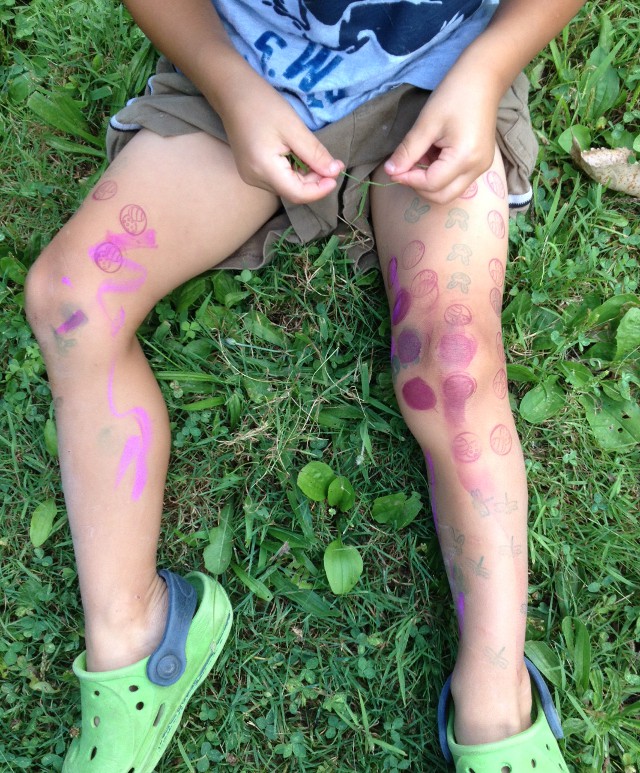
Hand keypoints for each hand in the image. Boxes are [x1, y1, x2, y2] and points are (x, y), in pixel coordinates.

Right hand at [213, 71, 343, 204]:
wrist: (232, 92)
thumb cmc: (262, 104)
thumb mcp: (294, 128)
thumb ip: (315, 154)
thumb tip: (334, 172)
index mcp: (264, 169)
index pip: (297, 194)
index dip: (319, 190)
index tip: (337, 175)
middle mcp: (255, 179)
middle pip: (292, 191)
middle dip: (315, 181)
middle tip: (332, 162)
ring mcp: (251, 176)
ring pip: (286, 186)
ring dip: (305, 177)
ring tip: (316, 157)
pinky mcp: (251, 170)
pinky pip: (278, 178)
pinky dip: (293, 172)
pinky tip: (299, 156)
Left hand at [384, 65, 503, 203]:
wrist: (484, 78)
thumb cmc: (455, 95)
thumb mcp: (426, 123)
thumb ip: (408, 151)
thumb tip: (390, 171)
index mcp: (465, 158)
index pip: (431, 184)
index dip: (408, 179)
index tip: (393, 169)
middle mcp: (476, 169)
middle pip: (441, 196)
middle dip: (418, 186)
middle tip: (404, 168)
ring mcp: (481, 168)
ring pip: (448, 191)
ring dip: (428, 181)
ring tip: (420, 156)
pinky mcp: (480, 163)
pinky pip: (455, 180)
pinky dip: (439, 175)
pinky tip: (432, 154)